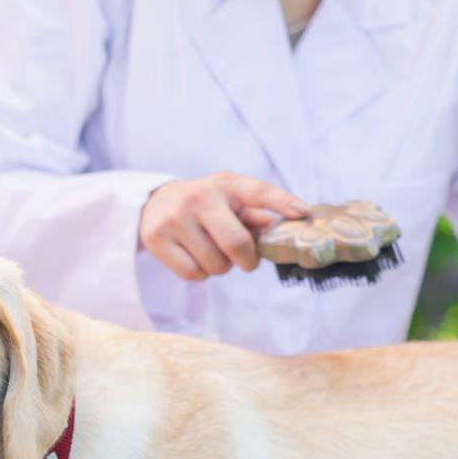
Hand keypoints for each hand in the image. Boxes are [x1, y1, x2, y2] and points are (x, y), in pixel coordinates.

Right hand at [139, 172, 307, 280]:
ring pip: (215, 265)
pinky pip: (194, 274)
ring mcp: (175, 218)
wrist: (154, 203)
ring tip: (211, 251)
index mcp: (225, 184)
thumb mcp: (229, 199)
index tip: (303, 213)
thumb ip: (258, 213)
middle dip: (247, 260)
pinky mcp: (157, 239)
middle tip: (244, 260)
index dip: (283, 202)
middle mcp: (198, 197)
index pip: (258, 192)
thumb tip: (293, 223)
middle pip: (236, 244)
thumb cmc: (204, 204)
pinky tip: (194, 257)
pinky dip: (200, 273)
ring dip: (220, 267)